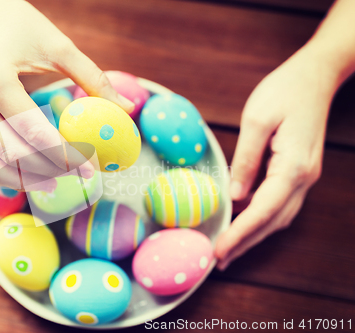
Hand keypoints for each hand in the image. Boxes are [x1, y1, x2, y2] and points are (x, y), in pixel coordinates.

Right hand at [0, 0, 133, 189]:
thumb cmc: (22, 28)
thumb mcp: (60, 46)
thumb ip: (94, 79)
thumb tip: (127, 108)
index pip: (33, 132)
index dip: (64, 156)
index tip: (90, 169)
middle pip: (10, 154)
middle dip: (47, 170)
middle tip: (76, 174)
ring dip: (22, 179)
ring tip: (54, 180)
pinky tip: (26, 175)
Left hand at [214, 45, 337, 269]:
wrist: (316, 76)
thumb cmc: (285, 90)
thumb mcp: (257, 119)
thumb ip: (246, 159)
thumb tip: (235, 195)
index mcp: (292, 166)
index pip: (262, 211)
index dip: (239, 234)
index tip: (218, 251)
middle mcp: (303, 177)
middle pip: (272, 221)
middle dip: (245, 243)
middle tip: (218, 261)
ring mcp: (305, 176)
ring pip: (278, 216)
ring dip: (253, 235)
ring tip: (228, 249)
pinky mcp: (299, 171)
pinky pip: (280, 203)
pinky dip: (261, 218)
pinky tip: (243, 222)